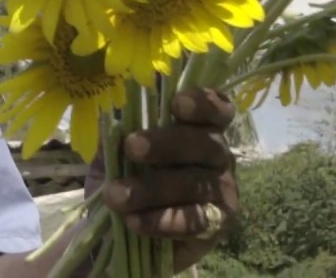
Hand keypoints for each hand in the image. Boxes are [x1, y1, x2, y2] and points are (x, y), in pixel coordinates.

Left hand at [86, 87, 239, 270]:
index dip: (203, 103)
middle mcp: (219, 156)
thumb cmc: (130, 179)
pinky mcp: (218, 225)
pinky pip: (193, 221)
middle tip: (131, 147)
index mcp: (201, 128)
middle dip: (165, 143)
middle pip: (203, 143)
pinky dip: (162, 221)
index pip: (216, 109)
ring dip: (151, 189)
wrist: (127, 231)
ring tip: (116, 195)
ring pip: (193, 184)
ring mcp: (223, 191)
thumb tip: (112, 122)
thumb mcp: (117, 154)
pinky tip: (134, 221)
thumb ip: (118, 137)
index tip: (177, 104)